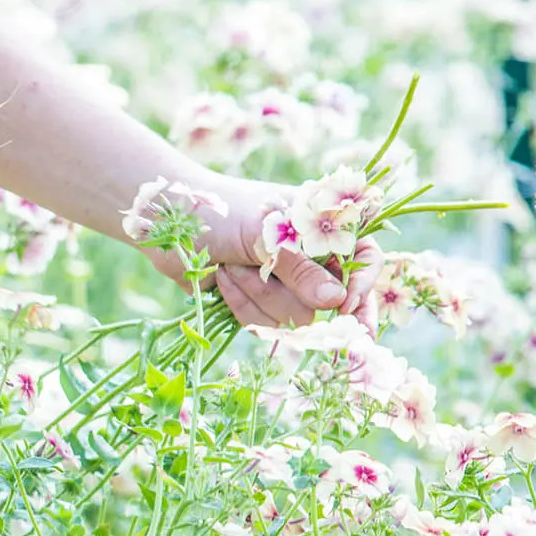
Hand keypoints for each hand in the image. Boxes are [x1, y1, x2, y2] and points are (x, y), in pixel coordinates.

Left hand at [144, 175, 382, 329]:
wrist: (169, 223)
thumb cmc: (222, 212)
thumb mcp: (264, 234)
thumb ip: (301, 268)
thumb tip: (335, 303)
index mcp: (323, 227)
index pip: (367, 258)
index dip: (361, 284)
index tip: (344, 305)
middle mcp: (310, 258)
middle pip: (328, 301)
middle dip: (286, 289)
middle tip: (260, 269)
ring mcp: (284, 284)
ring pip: (293, 318)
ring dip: (257, 294)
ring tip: (233, 265)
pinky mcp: (257, 304)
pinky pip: (263, 323)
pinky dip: (240, 304)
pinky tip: (222, 279)